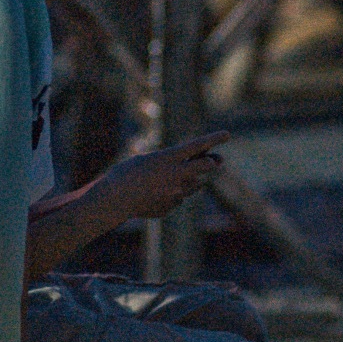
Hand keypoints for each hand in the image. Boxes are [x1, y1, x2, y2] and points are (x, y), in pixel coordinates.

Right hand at [106, 132, 227, 219]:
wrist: (115, 200)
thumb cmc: (126, 174)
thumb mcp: (148, 160)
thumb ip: (171, 163)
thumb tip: (195, 173)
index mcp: (168, 158)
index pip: (197, 145)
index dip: (214, 139)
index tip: (227, 134)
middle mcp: (176, 175)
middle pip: (205, 166)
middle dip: (212, 161)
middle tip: (217, 160)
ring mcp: (175, 193)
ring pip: (194, 185)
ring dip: (190, 180)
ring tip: (170, 179)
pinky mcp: (171, 207)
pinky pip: (177, 199)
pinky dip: (171, 196)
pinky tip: (153, 195)